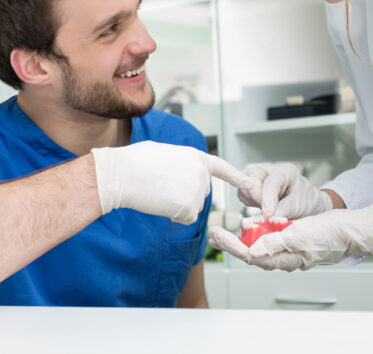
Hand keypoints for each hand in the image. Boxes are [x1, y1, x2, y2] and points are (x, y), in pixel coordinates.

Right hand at [92, 141, 252, 223]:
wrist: (122, 174)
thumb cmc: (135, 162)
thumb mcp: (165, 153)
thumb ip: (182, 164)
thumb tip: (181, 174)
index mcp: (196, 157)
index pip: (221, 168)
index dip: (236, 178)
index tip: (250, 185)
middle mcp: (202, 173)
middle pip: (201, 194)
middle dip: (184, 196)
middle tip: (161, 186)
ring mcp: (198, 190)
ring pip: (192, 208)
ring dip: (177, 206)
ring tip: (158, 192)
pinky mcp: (190, 206)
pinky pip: (185, 218)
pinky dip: (172, 215)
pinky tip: (160, 202)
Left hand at [208, 206, 372, 270]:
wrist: (352, 230)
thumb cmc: (332, 233)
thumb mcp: (302, 234)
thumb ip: (277, 242)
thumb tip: (252, 251)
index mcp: (287, 259)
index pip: (252, 256)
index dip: (232, 246)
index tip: (217, 234)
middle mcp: (286, 258)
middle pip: (252, 254)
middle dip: (232, 245)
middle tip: (214, 234)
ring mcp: (291, 251)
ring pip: (260, 249)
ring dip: (242, 241)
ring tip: (226, 233)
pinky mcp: (295, 242)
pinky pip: (271, 242)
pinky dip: (258, 236)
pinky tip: (251, 229)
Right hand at [236, 163, 332, 218]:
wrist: (306, 204)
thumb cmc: (305, 201)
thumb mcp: (299, 206)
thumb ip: (284, 210)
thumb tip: (268, 218)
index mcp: (285, 171)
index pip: (271, 182)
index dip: (267, 199)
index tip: (268, 215)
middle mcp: (269, 171)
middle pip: (250, 177)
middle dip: (255, 197)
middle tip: (267, 212)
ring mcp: (258, 178)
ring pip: (243, 186)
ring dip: (251, 201)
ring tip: (267, 209)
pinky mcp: (251, 188)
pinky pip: (242, 195)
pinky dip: (249, 204)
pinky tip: (262, 207)